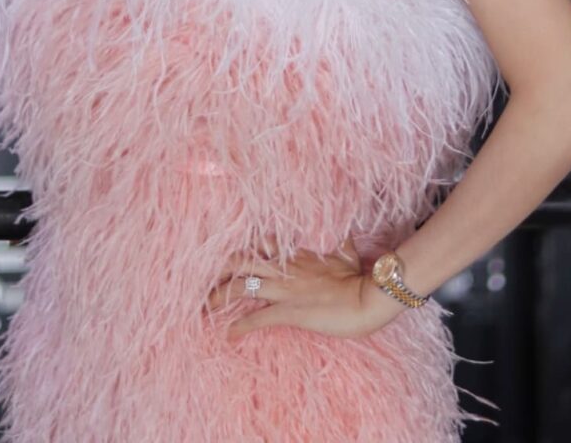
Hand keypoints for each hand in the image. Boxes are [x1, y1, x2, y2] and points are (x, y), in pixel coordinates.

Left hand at [204, 233, 404, 340]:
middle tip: (202, 278)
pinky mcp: (290, 312)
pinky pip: (257, 318)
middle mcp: (285, 268)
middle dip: (219, 269)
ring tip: (204, 306)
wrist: (368, 297)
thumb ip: (340, 244)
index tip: (224, 253)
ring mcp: (285, 289)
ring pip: (242, 287)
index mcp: (296, 254)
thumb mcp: (347, 254)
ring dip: (220, 297)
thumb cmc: (359, 276)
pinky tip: (229, 334)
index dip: (240, 248)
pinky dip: (240, 326)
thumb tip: (346, 236)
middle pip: (241, 261)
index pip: (260, 243)